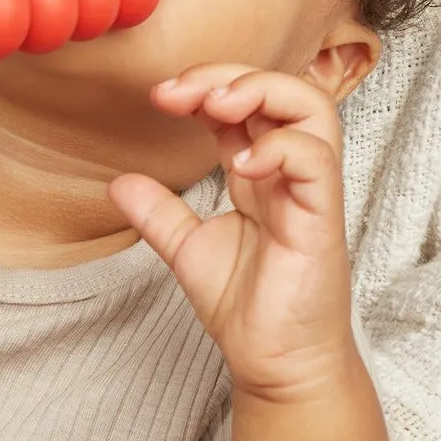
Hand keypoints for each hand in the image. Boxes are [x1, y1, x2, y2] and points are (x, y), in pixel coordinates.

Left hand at [111, 64, 355, 399]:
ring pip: (313, 109)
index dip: (206, 86)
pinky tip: (242, 163)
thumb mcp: (188, 250)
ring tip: (216, 106)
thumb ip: (158, 213)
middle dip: (230, 76)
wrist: (275, 364)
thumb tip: (118, 182)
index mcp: (261, 174)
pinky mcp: (322, 217)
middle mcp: (289, 173)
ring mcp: (311, 191)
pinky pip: (316, 160)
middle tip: (179, 92)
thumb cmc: (248, 310)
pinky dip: (280, 147)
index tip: (160, 96)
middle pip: (282, 89)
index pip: (246, 103)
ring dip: (264, 91)